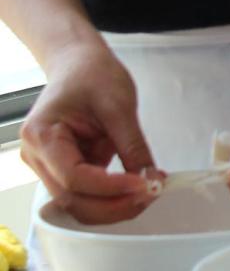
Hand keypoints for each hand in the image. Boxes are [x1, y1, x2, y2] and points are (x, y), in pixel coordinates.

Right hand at [19, 43, 157, 223]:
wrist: (79, 64)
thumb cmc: (93, 75)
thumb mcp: (119, 107)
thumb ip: (132, 146)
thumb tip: (150, 181)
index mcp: (42, 136)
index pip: (75, 178)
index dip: (111, 188)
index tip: (145, 185)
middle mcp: (37, 157)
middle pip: (73, 199)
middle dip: (114, 205)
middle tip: (152, 194)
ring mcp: (47, 166)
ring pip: (78, 203)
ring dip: (113, 206)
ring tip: (148, 192)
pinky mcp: (63, 170)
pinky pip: (85, 193)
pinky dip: (111, 197)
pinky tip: (136, 187)